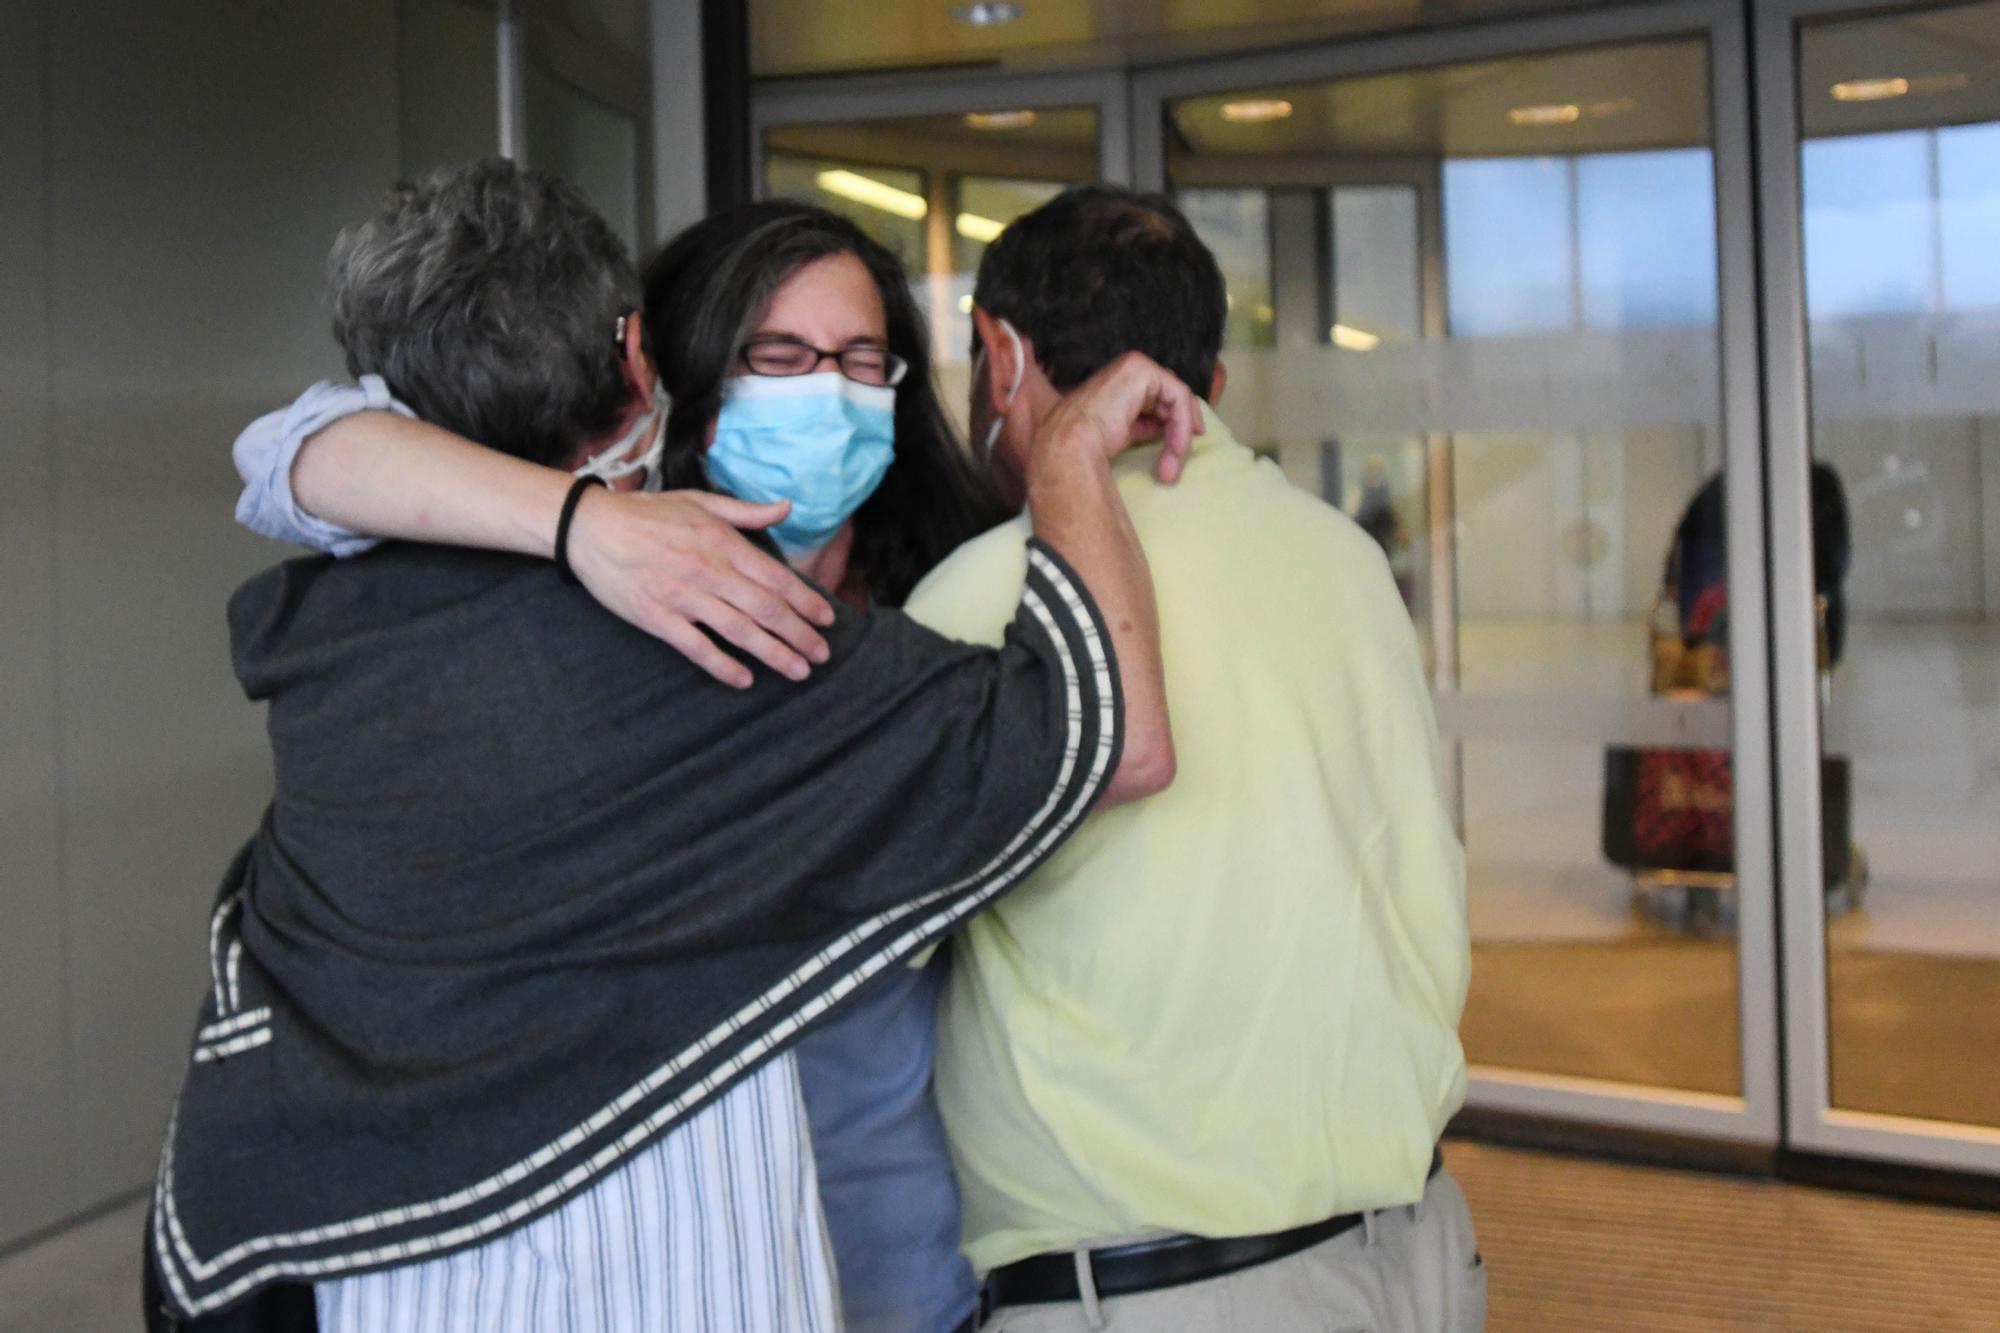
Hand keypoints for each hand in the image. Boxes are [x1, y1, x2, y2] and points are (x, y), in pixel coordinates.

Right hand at [566, 489, 835, 687]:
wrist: (591, 528)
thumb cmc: (648, 514)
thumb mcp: (700, 502)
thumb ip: (746, 512)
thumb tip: (787, 507)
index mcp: (722, 542)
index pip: (775, 577)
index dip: (806, 601)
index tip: (827, 619)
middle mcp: (708, 570)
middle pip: (765, 608)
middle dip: (799, 634)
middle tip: (822, 654)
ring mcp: (683, 596)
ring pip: (739, 630)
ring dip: (774, 653)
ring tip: (799, 671)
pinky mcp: (657, 618)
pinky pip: (697, 647)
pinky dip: (722, 665)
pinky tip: (745, 679)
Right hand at [1025, 351, 1203, 486]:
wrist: (1070, 444)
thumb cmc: (1087, 444)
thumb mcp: (1125, 431)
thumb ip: (1146, 423)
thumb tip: (1167, 430)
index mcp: (1120, 381)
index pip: (1159, 397)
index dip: (1174, 422)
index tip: (1181, 450)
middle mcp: (1128, 368)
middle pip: (1170, 396)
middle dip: (1180, 428)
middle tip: (1178, 462)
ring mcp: (1135, 366)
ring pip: (1177, 399)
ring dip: (1180, 434)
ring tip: (1172, 464)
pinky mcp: (1144, 371)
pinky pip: (1178, 397)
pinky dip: (1182, 424)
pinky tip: (1177, 448)